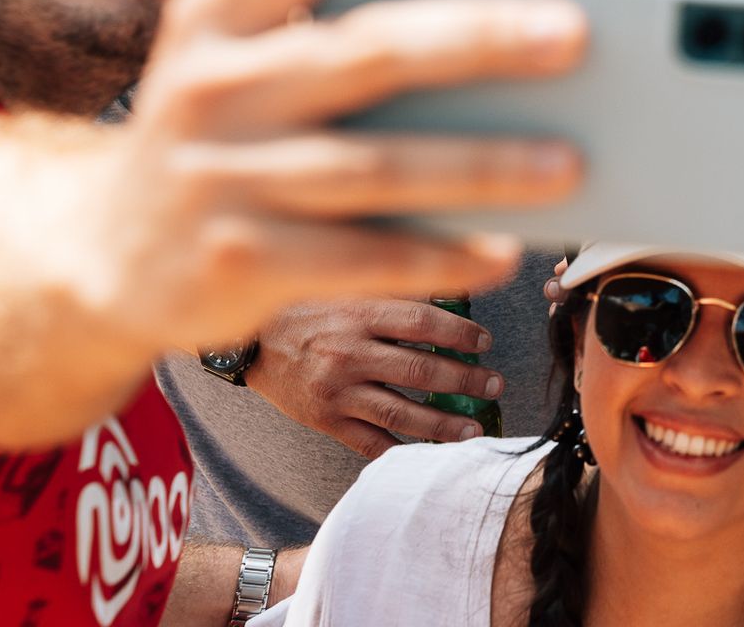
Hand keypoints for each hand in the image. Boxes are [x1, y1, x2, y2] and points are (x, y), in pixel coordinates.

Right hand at [0, 0, 587, 448]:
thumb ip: (338, 41)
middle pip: (368, 53)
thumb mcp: (244, 66)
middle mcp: (211, 87)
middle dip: (480, 41)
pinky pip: (362, 257)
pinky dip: (440, 254)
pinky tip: (502, 249)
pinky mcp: (240, 262)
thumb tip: (503, 43)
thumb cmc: (226, 134)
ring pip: (378, 168)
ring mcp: (221, 179)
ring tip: (569, 162)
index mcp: (214, 14)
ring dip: (483, 166)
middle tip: (573, 36)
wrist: (104, 254)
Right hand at [246, 297, 504, 457]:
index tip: (485, 342)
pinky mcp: (323, 420)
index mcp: (358, 314)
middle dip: (465, 381)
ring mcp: (335, 391)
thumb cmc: (307, 308)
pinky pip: (367, 441)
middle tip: (494, 386)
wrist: (249, 341)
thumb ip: (394, 292)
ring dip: (443, 425)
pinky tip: (427, 455)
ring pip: (399, 412)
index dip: (460, 335)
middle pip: (419, 371)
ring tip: (474, 431)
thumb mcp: (348, 287)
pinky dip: (399, 450)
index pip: (422, 323)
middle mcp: (348, 353)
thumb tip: (454, 288)